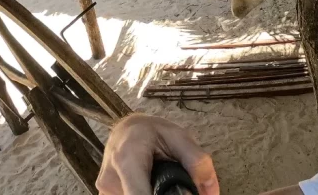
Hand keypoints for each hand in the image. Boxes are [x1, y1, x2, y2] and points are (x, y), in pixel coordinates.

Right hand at [96, 114, 218, 194]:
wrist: (124, 130)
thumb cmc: (151, 132)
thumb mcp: (178, 136)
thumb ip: (197, 161)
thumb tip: (212, 193)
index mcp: (128, 159)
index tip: (178, 194)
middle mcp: (111, 178)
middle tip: (173, 185)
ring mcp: (105, 190)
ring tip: (159, 183)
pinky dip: (145, 194)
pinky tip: (150, 187)